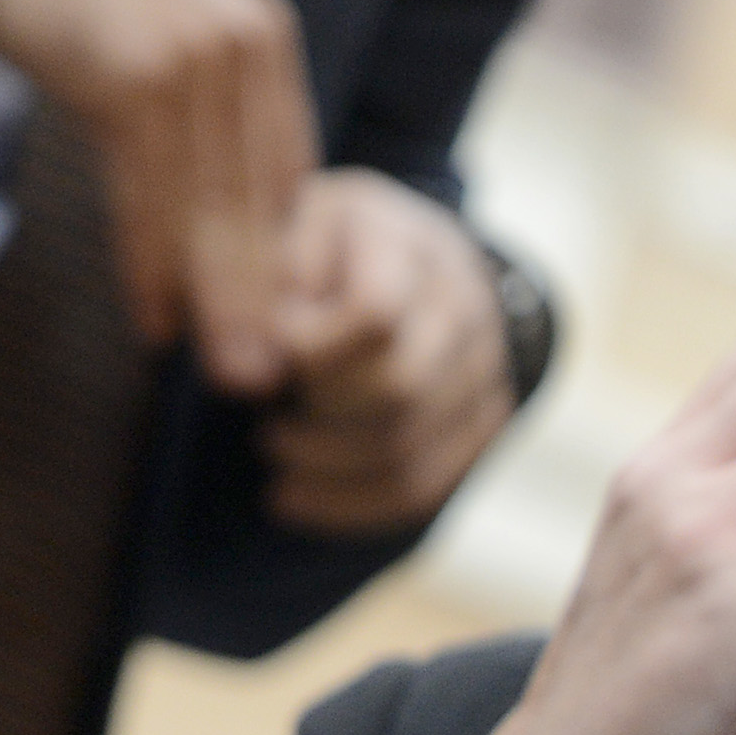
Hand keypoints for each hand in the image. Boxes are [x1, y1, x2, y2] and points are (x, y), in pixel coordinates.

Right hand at [0, 0, 314, 389]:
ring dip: (216, 296)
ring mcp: (194, 52)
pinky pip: (151, 188)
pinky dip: (152, 259)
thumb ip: (206, 125)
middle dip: (259, 295)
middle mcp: (245, 40)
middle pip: (257, 195)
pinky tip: (156, 316)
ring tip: (222, 369)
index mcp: (265, 36)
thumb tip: (222, 234)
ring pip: (210, 201)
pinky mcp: (137, 68)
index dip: (276, 262)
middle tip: (261, 379)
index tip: (277, 337)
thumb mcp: (161, 54)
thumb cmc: (76, 1)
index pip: (288, 174)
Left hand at [259, 169, 514, 535]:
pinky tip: (292, 499)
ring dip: (325, 471)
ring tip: (270, 452)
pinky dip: (350, 505)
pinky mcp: (483, 419)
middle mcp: (463, 302)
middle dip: (318, 416)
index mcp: (405, 242)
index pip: (375, 314)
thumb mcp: (276, 229)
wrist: (404, 251)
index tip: (267, 350)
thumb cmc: (317, 242)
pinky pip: (426, 486)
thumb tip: (250, 376)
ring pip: (412, 450)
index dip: (310, 349)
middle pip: (401, 389)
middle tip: (264, 423)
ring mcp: (485, 365)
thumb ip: (253, 284)